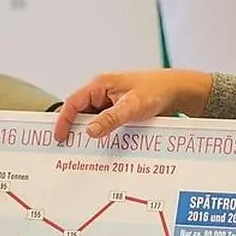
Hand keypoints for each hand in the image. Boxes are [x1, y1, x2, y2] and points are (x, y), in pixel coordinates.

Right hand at [53, 69, 213, 141]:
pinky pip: (105, 122)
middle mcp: (103, 91)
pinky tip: (103, 146)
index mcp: (101, 84)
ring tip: (84, 150)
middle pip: (81, 112)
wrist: (176, 90)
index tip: (59, 137)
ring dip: (90, 133)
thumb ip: (110, 119)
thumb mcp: (132, 106)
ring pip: (93, 119)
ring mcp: (111, 101)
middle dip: (74, 129)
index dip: (63, 120)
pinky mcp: (119, 110)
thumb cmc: (156, 91)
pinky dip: (103, 133)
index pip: (73, 102)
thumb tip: (89, 131)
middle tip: (68, 148)